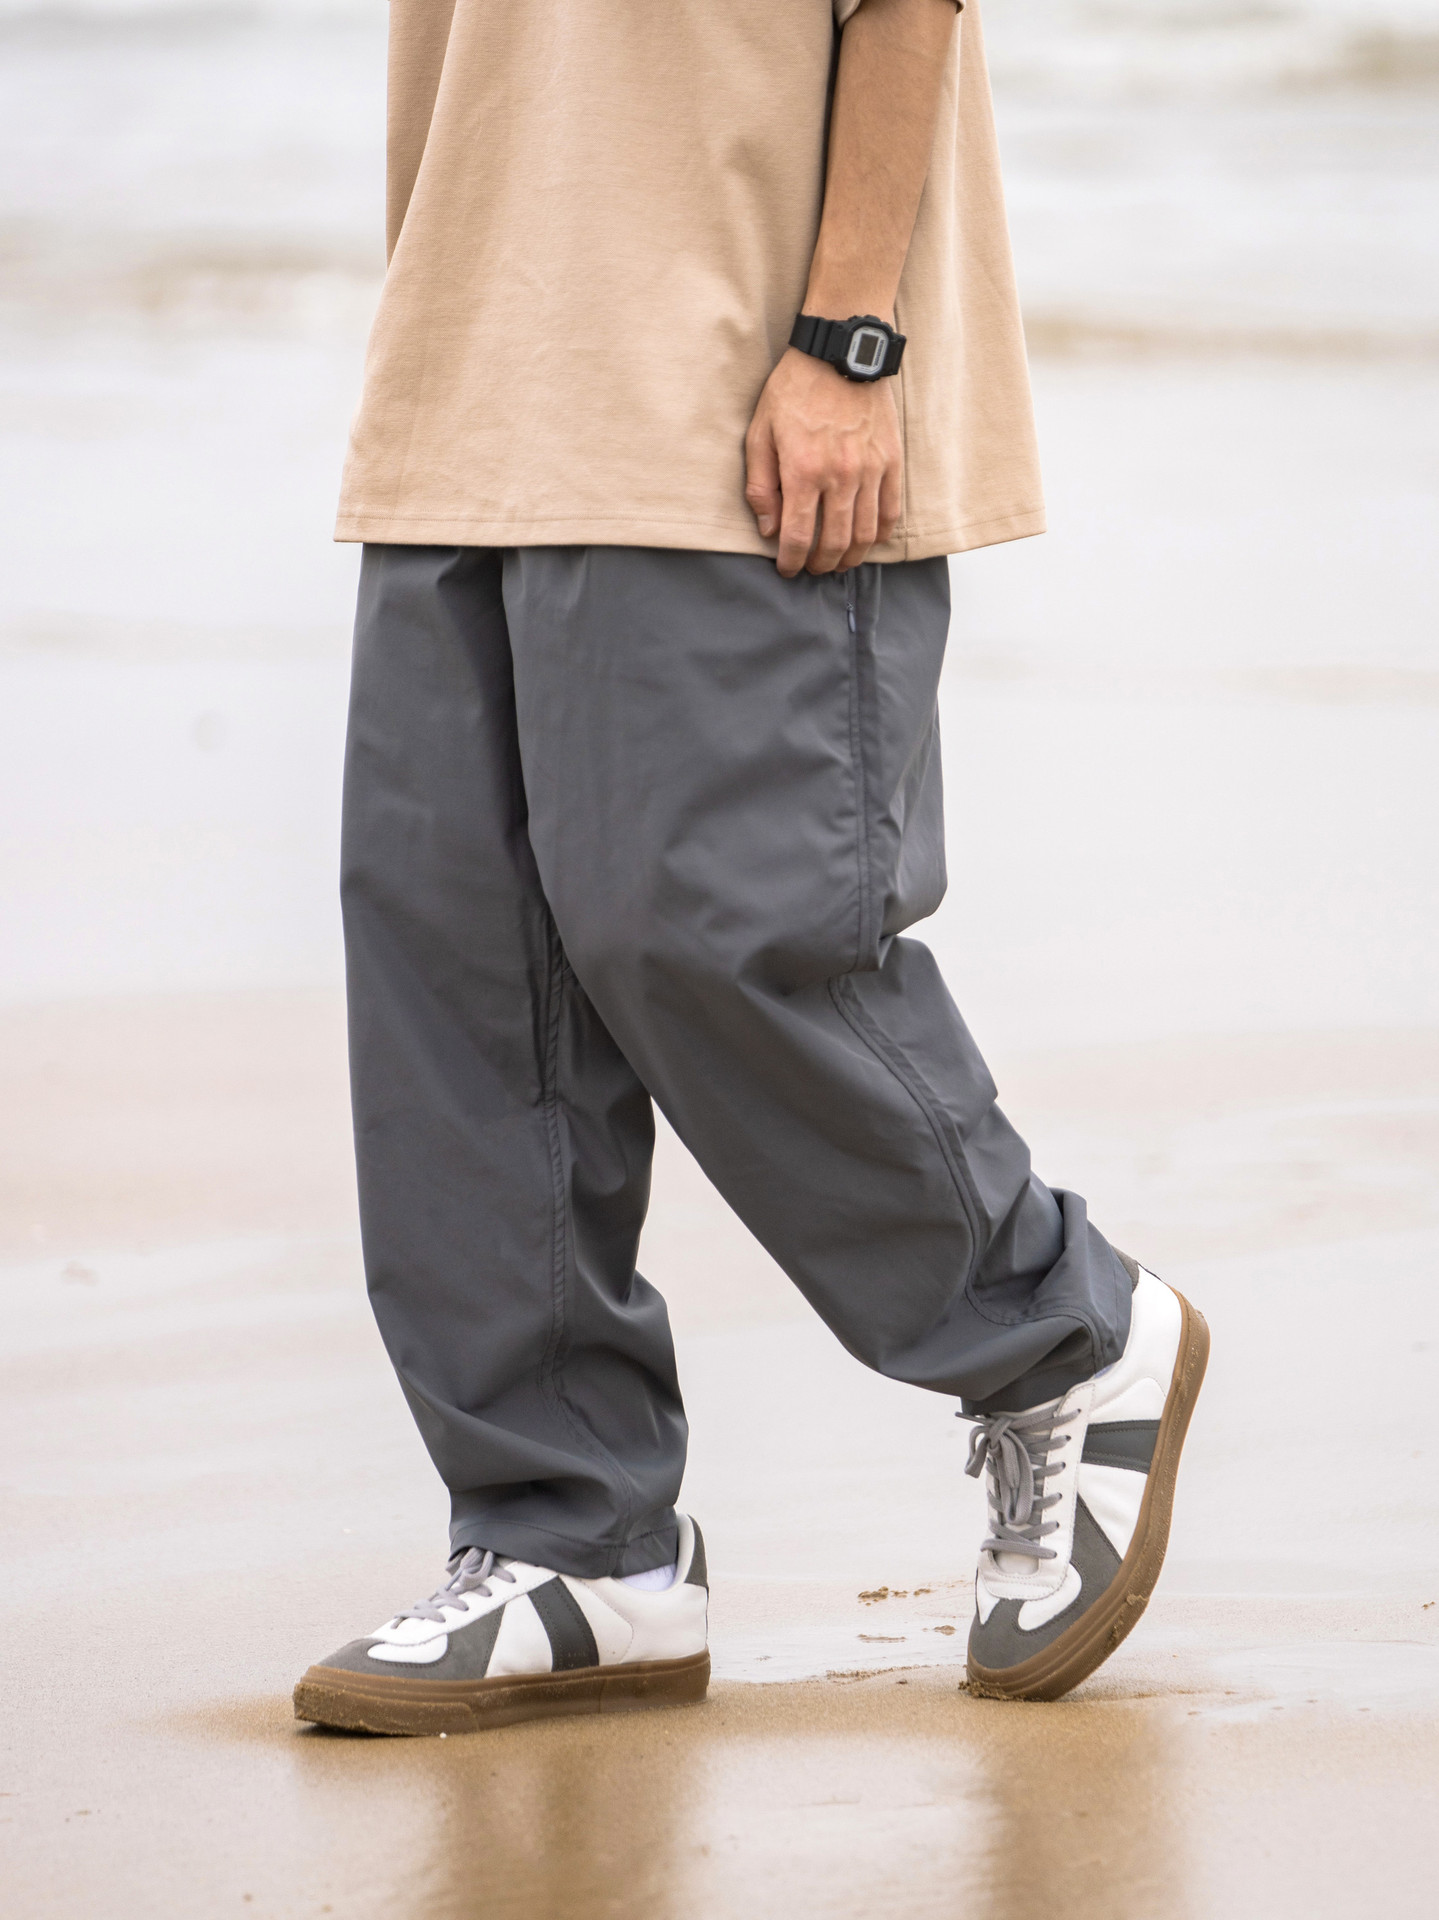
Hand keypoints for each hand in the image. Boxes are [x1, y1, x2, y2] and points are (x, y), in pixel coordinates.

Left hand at [744, 348, 902, 577]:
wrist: (839, 352)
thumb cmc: (794, 390)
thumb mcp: (760, 432)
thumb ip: (761, 485)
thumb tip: (769, 529)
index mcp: (803, 470)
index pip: (797, 536)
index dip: (790, 561)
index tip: (787, 569)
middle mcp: (840, 475)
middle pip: (834, 542)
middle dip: (820, 564)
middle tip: (812, 568)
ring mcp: (870, 469)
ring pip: (864, 534)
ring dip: (850, 557)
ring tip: (838, 562)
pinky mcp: (891, 461)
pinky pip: (891, 511)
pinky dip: (879, 534)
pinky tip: (867, 541)